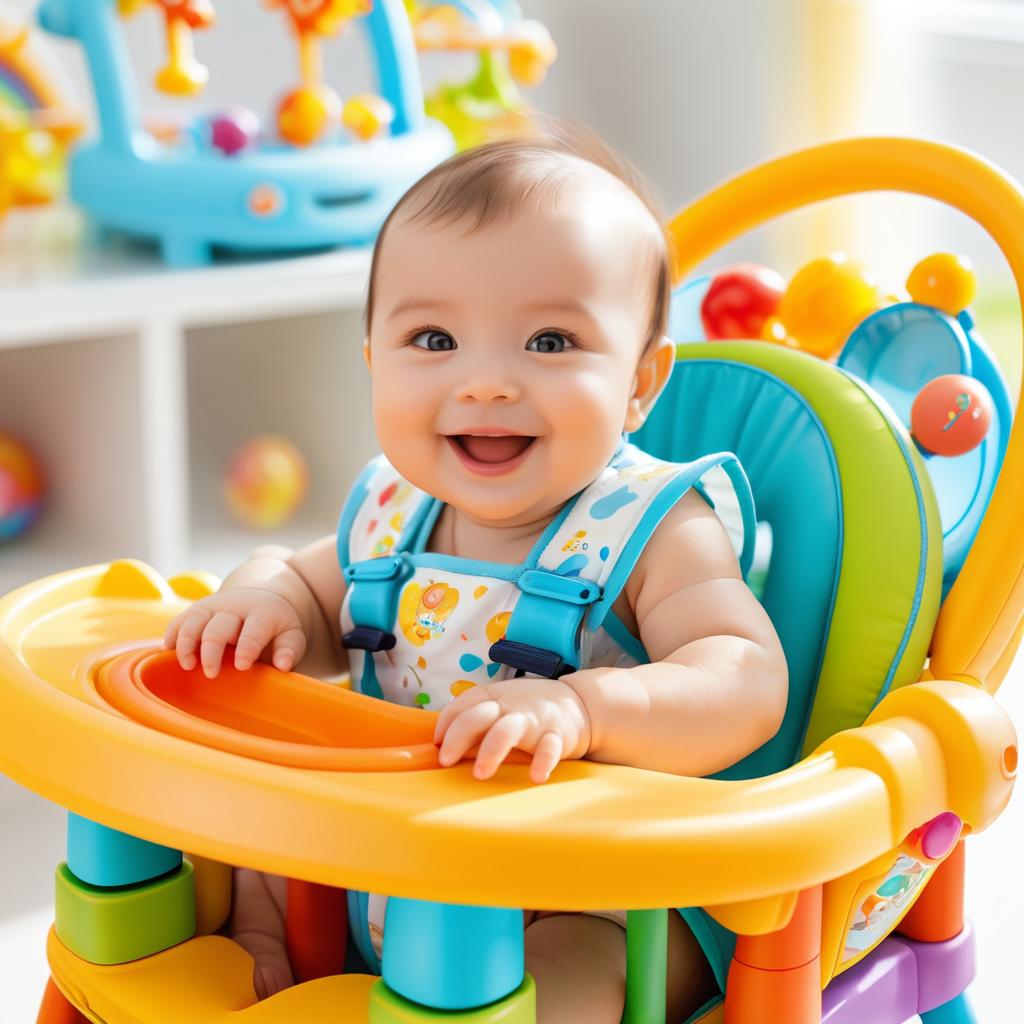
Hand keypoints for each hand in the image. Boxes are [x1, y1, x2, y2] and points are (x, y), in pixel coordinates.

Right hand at [163, 587, 306, 677]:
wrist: (262, 598)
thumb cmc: (276, 627)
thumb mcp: (291, 635)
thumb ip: (289, 650)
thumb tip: (284, 666)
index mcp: (264, 613)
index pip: (254, 630)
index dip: (247, 647)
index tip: (242, 665)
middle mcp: (236, 607)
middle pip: (219, 626)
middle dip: (212, 650)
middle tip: (211, 674)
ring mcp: (214, 607)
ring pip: (195, 620)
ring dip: (187, 642)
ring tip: (187, 666)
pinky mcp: (197, 611)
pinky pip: (180, 620)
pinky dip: (173, 634)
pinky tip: (168, 650)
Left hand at [433, 677, 591, 783]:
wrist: (578, 704)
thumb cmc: (528, 709)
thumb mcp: (502, 704)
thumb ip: (475, 719)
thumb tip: (440, 744)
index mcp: (494, 696)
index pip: (463, 704)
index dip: (446, 723)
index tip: (437, 745)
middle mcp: (510, 706)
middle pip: (479, 716)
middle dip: (459, 737)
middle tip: (445, 761)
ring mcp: (533, 720)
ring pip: (508, 730)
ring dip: (491, 750)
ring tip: (480, 774)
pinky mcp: (556, 735)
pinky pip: (549, 748)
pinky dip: (543, 762)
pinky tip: (535, 777)